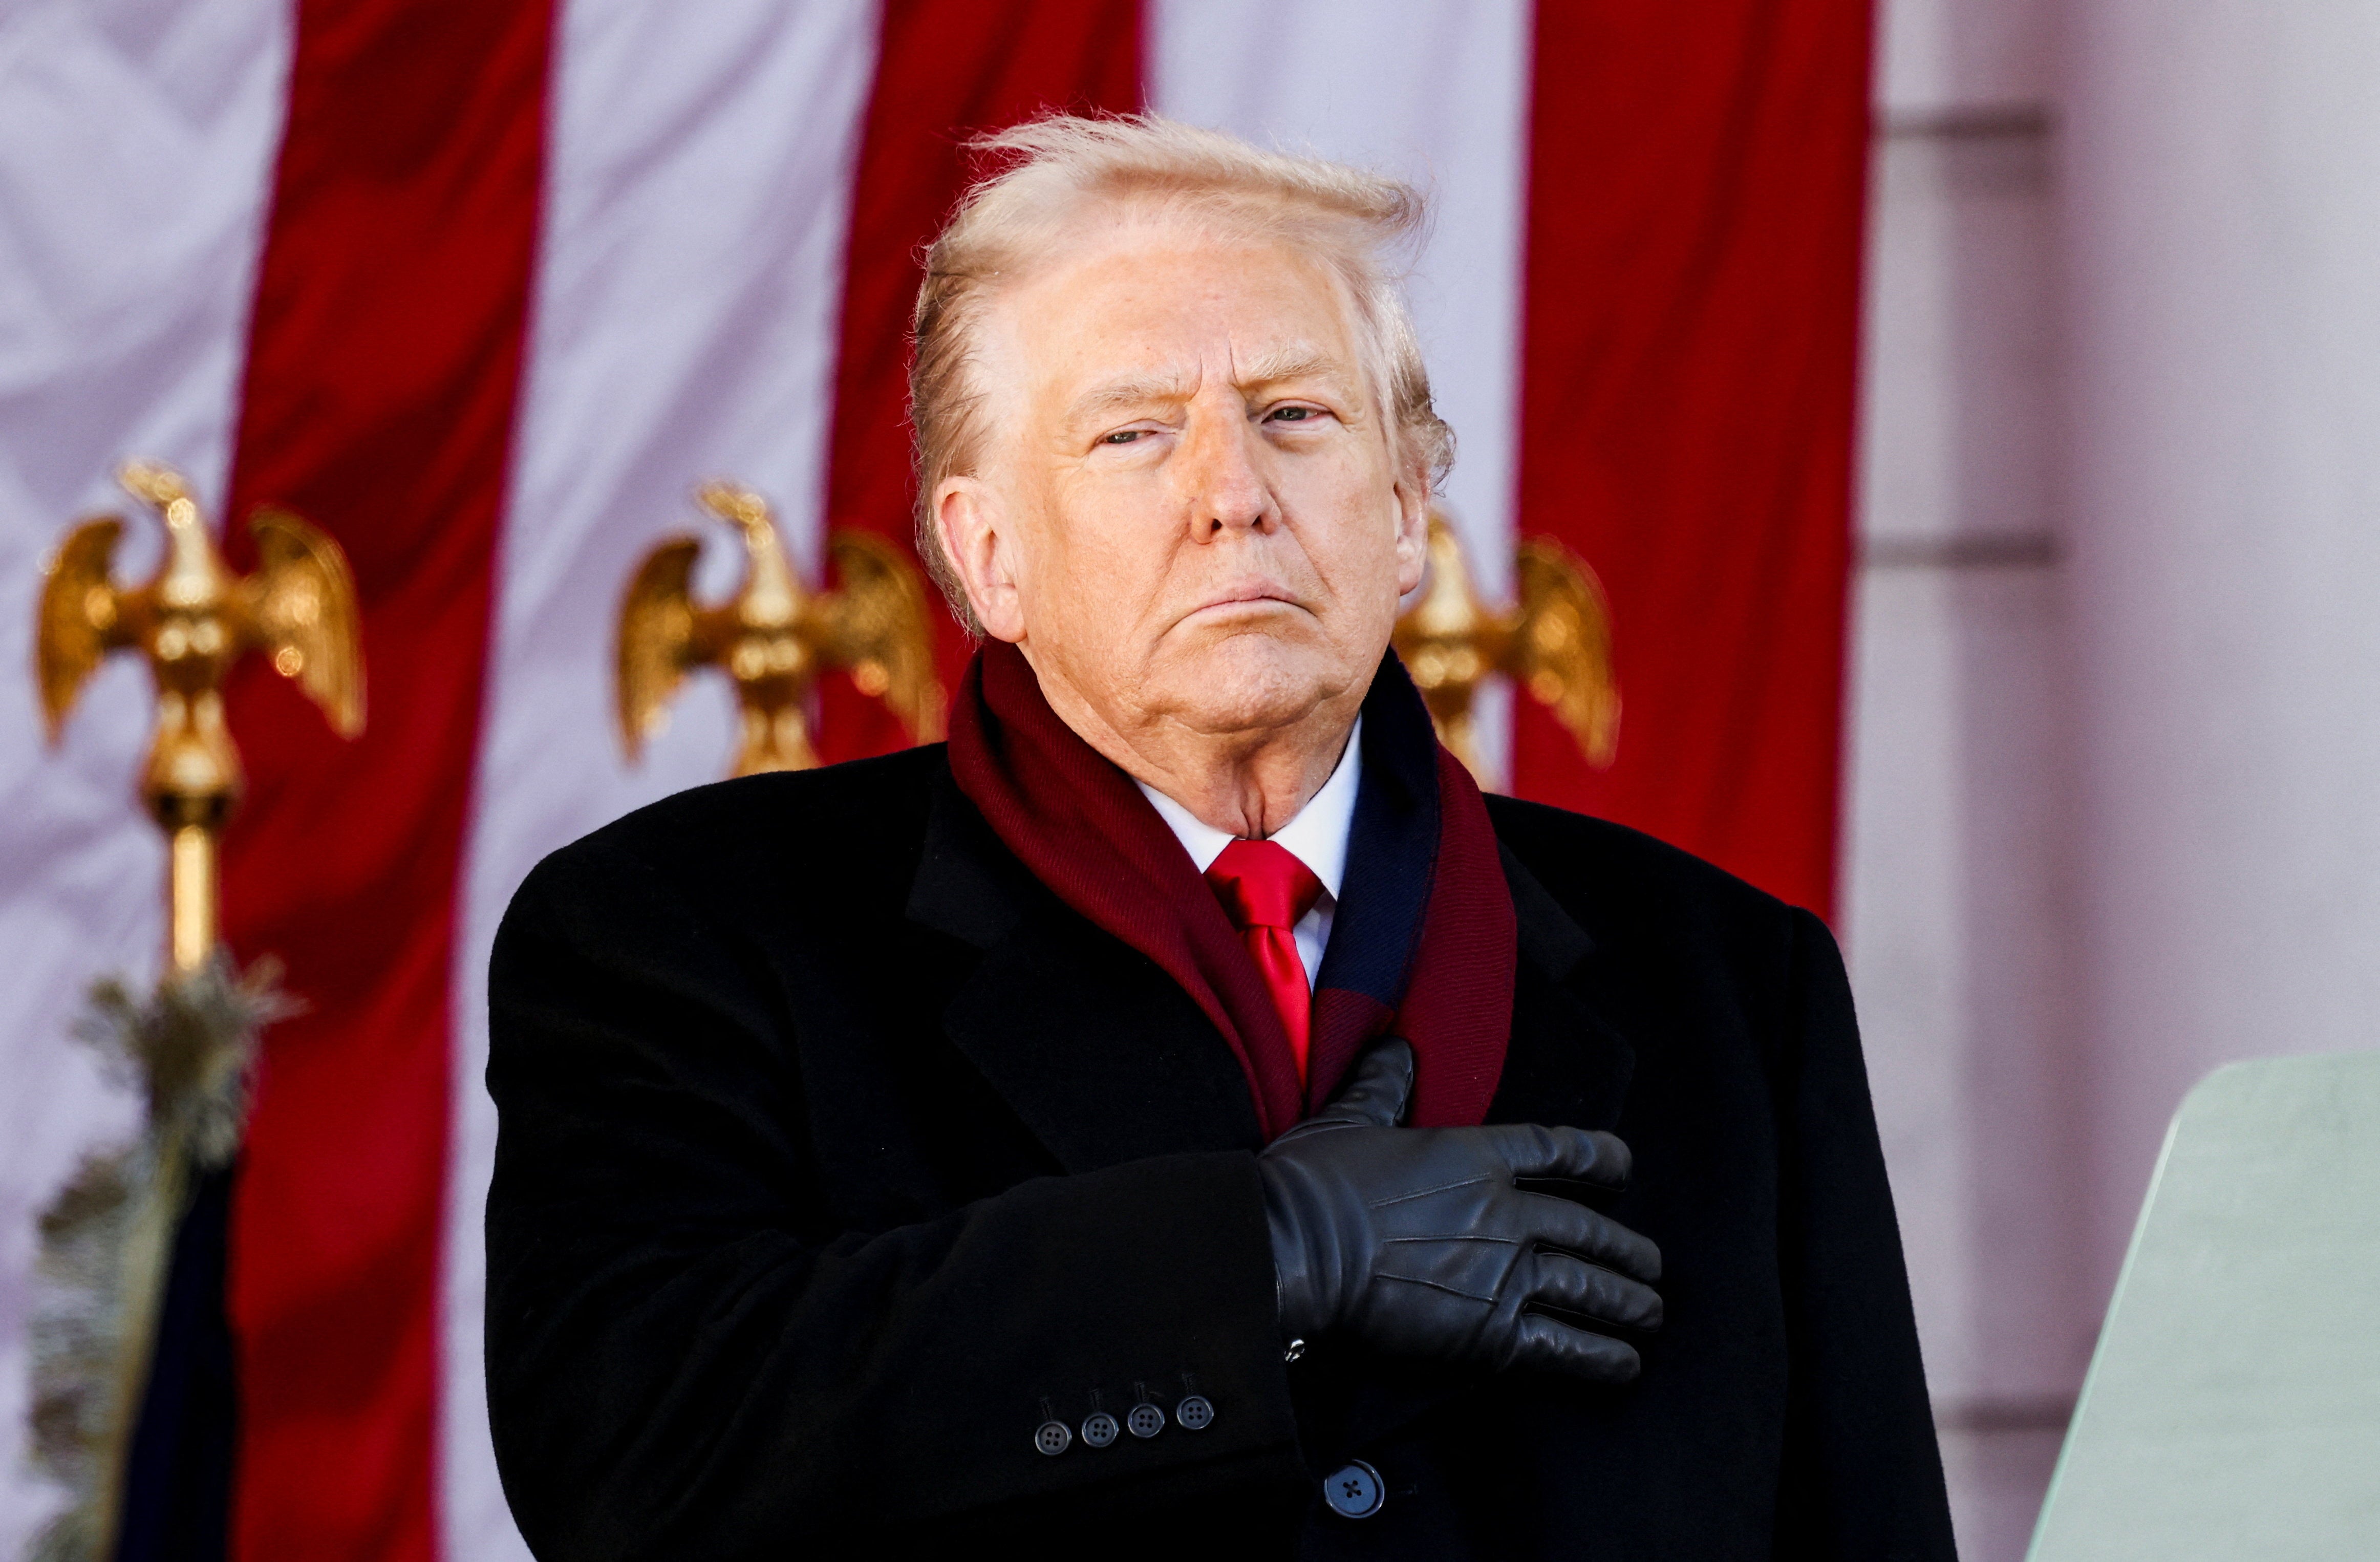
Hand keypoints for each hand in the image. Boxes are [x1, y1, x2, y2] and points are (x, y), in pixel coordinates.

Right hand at [1257, 1040, 1662, 1381]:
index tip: (1625, 1168)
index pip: (1558, 1151)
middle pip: (1589, 1230)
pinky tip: (1625, 1364)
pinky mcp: (1491, 1334)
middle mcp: (1504, 1213)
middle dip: (1628, 1251)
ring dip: (1628, 1303)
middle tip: (1652, 1265)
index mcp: (1474, 1157)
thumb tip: (1397, 1048)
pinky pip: (1564, 1346)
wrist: (1293, 1250)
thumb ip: (1383, 1087)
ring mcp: (1503, 1273)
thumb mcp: (1348, 1119)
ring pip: (1590, 1288)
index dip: (1600, 1159)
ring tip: (1650, 1314)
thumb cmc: (1313, 1183)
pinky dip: (1601, 1356)